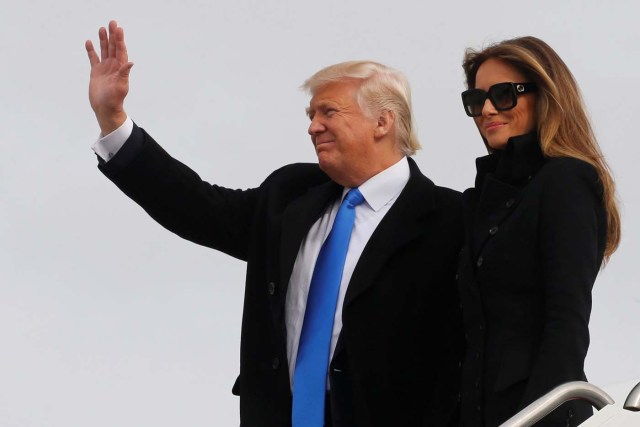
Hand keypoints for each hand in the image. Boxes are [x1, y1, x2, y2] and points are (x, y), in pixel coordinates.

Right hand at [85, 20, 133, 134]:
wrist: (105, 108)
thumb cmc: (114, 100)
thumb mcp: (121, 86)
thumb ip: (124, 73)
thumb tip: (131, 62)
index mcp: (120, 68)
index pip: (121, 51)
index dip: (120, 40)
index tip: (119, 29)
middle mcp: (113, 66)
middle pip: (113, 47)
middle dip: (113, 35)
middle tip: (112, 23)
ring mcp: (105, 68)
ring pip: (104, 51)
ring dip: (103, 40)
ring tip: (102, 29)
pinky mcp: (96, 72)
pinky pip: (93, 58)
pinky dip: (91, 50)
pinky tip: (89, 42)